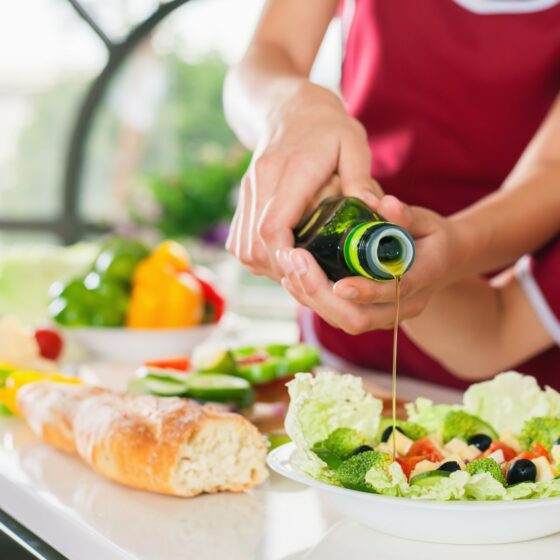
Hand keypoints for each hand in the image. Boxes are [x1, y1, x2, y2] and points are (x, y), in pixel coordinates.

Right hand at [225, 82, 382, 279]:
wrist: (287, 106)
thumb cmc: (326, 126)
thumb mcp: (353, 143)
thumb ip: (361, 178)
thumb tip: (374, 210)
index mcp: (289, 171)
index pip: (273, 227)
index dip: (286, 258)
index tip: (307, 270)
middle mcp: (261, 183)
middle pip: (255, 246)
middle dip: (280, 269)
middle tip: (310, 274)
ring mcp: (247, 192)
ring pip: (243, 248)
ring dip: (267, 266)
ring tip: (298, 267)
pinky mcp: (243, 199)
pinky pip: (239, 240)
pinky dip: (257, 256)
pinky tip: (281, 254)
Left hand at [277, 196, 458, 334]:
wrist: (442, 262)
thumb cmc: (429, 237)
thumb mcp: (424, 221)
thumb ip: (405, 215)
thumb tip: (382, 202)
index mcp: (423, 280)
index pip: (393, 292)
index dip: (365, 291)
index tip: (337, 283)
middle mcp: (403, 306)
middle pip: (359, 318)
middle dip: (321, 294)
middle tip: (294, 260)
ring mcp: (384, 316)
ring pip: (344, 321)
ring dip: (310, 296)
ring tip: (287, 265)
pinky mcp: (367, 315)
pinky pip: (337, 316)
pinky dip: (311, 298)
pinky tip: (291, 277)